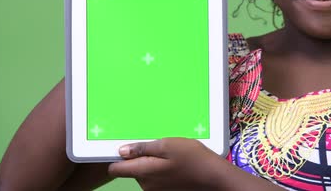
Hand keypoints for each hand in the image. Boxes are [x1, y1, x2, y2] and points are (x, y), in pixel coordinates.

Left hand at [108, 137, 225, 190]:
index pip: (115, 169)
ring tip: (171, 155)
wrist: (214, 177)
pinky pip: (156, 180)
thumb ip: (143, 148)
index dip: (117, 157)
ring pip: (145, 174)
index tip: (125, 148)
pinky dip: (162, 171)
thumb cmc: (193, 158)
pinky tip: (176, 164)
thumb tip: (121, 151)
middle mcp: (146, 185)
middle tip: (159, 147)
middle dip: (140, 158)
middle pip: (132, 170)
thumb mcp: (168, 145)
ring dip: (153, 164)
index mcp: (144, 172)